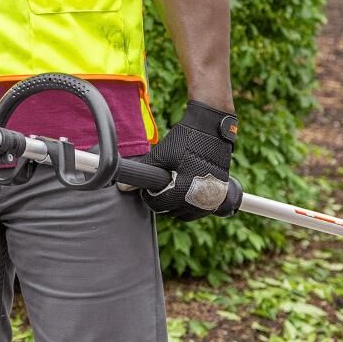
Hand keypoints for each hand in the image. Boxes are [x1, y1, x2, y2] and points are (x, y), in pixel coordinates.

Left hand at [136, 101, 237, 221]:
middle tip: (163, 182)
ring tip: (175, 183)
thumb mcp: (161, 154)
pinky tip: (188, 186)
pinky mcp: (220, 194)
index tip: (151, 184)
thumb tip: (122, 188)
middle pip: (173, 212)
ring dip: (178, 204)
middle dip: (164, 200)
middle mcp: (200, 200)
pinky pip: (201, 208)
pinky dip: (192, 202)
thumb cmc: (185, 139)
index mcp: (184, 192)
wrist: (211, 128)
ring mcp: (213, 199)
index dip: (150, 195)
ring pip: (187, 213)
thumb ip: (144, 172)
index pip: (158, 206)